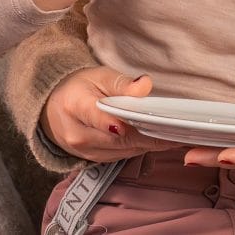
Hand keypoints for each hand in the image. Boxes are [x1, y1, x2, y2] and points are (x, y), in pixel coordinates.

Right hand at [41, 66, 180, 161]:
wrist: (55, 107)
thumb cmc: (81, 87)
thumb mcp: (99, 76)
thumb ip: (122, 83)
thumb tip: (143, 85)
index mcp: (75, 105)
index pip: (100, 117)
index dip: (125, 123)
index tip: (149, 124)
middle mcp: (76, 133)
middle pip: (118, 138)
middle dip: (150, 136)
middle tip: (180, 131)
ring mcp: (83, 151)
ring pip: (123, 150)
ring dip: (149, 144)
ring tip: (177, 136)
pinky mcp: (92, 160)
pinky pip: (121, 156)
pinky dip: (140, 148)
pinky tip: (159, 141)